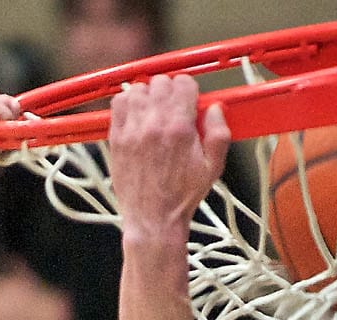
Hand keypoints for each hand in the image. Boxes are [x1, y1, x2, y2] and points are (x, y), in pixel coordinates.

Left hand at [108, 72, 230, 236]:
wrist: (153, 220)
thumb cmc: (181, 197)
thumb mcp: (213, 168)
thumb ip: (219, 133)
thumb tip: (214, 109)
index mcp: (179, 127)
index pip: (183, 83)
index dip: (189, 91)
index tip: (188, 104)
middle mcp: (154, 123)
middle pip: (161, 82)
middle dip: (169, 93)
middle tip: (172, 111)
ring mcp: (132, 129)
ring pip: (138, 89)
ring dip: (147, 96)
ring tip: (153, 114)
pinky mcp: (117, 137)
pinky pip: (119, 102)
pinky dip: (127, 103)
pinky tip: (136, 117)